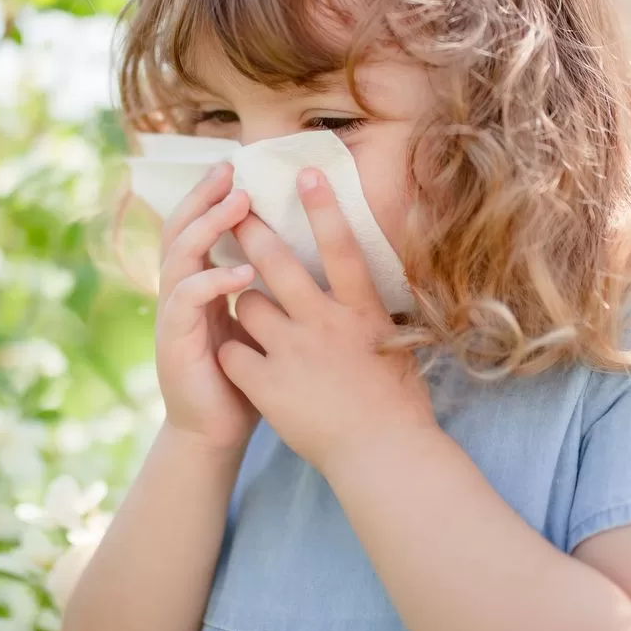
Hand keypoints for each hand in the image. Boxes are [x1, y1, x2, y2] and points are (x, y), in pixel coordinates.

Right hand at [153, 160, 260, 453]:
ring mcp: (172, 316)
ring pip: (179, 257)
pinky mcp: (174, 343)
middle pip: (180, 230)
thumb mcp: (257, 323)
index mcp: (198, 284)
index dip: (211, 197)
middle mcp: (179, 293)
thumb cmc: (245, 377)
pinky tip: (240, 273)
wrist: (217, 433)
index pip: (198, 227)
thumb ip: (266, 289)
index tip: (237, 167)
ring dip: (208, 228)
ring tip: (237, 205)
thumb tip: (304, 250)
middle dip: (203, 197)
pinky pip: (186, 302)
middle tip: (229, 169)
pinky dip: (212, 282)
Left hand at [215, 167, 438, 476]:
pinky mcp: (268, 384)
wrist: (382, 456)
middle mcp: (325, 323)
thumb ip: (374, 312)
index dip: (323, 207)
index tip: (304, 173)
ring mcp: (293, 352)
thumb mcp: (397, 344)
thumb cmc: (398, 404)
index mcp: (362, 311)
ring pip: (247, 304)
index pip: (341, 247)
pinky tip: (237, 360)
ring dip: (244, 302)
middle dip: (251, 231)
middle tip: (234, 211)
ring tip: (250, 312)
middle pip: (278, 264)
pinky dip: (232, 352)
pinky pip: (233, 351)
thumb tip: (367, 285)